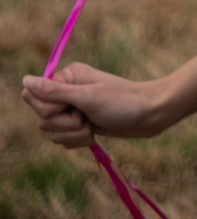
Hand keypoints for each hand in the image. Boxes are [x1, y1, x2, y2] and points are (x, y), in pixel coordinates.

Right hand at [21, 64, 167, 149]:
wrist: (150, 115)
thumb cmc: (122, 103)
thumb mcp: (87, 98)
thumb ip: (54, 92)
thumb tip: (25, 80)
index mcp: (67, 77)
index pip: (33, 95)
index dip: (47, 108)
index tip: (70, 107)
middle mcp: (68, 91)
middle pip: (43, 118)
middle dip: (64, 124)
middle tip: (86, 115)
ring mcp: (75, 108)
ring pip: (53, 133)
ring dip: (74, 134)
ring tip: (94, 123)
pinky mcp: (82, 124)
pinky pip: (65, 141)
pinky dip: (80, 140)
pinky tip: (96, 133)